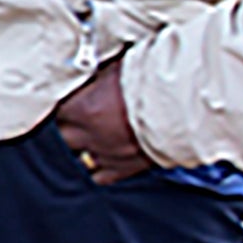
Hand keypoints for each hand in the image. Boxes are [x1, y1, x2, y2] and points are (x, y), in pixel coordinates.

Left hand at [49, 57, 153, 185]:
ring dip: (81, 147)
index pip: (55, 108)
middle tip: (78, 116)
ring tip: (91, 136)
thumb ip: (96, 74)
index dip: (62, 103)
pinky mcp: (124, 169)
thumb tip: (83, 66)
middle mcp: (90, 135)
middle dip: (68, 125)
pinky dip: (98, 166)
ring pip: (78, 157)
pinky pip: (99, 175)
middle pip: (63, 134)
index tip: (67, 98)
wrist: (187, 106)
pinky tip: (103, 156)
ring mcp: (106, 154)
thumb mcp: (117, 67)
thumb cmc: (155, 82)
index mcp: (82, 109)